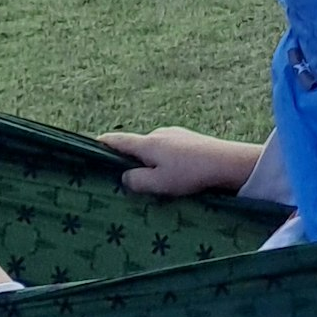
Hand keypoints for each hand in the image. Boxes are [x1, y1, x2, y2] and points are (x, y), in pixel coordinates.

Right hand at [102, 126, 256, 197]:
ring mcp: (176, 135)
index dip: (102, 144)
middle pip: (136, 147)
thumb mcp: (158, 183)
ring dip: (151, 164)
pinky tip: (174, 177)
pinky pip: (169, 152)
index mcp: (147, 143)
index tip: (90, 145)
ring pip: (154, 151)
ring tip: (154, 183)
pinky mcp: (189, 141)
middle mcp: (159, 134)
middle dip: (129, 161)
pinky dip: (165, 163)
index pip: (118, 141)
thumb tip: (126, 176)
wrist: (227, 162)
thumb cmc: (190, 173)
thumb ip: (136, 180)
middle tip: (125, 180)